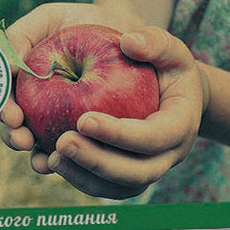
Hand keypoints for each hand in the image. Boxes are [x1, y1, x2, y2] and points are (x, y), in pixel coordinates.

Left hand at [0, 2, 208, 199]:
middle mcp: (167, 156)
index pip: (153, 137)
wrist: (171, 95)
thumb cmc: (167, 68)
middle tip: (62, 142)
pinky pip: (101, 187)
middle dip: (97, 162)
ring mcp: (147, 170)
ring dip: (82, 177)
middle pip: (135, 173)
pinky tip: (47, 161)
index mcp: (181, 125)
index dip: (120, 134)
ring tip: (51, 157)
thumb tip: (129, 42)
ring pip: (116, 187)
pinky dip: (76, 178)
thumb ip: (155, 42)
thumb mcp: (170, 49)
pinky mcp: (125, 177)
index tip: (83, 120)